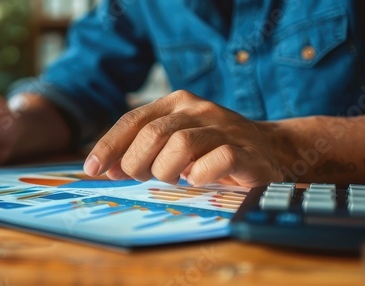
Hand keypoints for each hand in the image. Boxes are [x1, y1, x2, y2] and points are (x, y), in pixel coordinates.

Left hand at [82, 90, 285, 186]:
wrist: (271, 151)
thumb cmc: (212, 151)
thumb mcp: (174, 144)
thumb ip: (142, 150)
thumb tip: (106, 168)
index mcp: (177, 102)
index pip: (133, 120)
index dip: (109, 146)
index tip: (92, 170)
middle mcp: (199, 109)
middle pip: (153, 133)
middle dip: (138, 162)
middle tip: (142, 178)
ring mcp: (224, 128)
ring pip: (181, 144)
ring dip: (167, 171)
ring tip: (173, 179)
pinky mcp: (246, 151)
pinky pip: (216, 160)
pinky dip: (200, 176)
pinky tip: (198, 181)